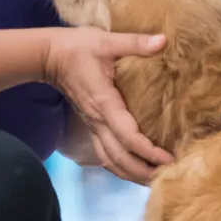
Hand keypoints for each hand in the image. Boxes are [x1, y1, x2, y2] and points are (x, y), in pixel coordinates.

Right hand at [44, 29, 172, 183]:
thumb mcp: (107, 40)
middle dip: (143, 171)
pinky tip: (134, 172)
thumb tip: (163, 41)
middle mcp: (98, 120)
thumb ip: (134, 43)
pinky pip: (105, 154)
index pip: (127, 136)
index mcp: (104, 103)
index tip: (168, 159)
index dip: (148, 151)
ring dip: (132, 174)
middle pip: (120, 158)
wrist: (49, 56)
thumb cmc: (78, 47)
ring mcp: (93, 125)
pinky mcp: (91, 125)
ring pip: (111, 160)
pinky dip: (120, 167)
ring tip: (156, 180)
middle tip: (170, 176)